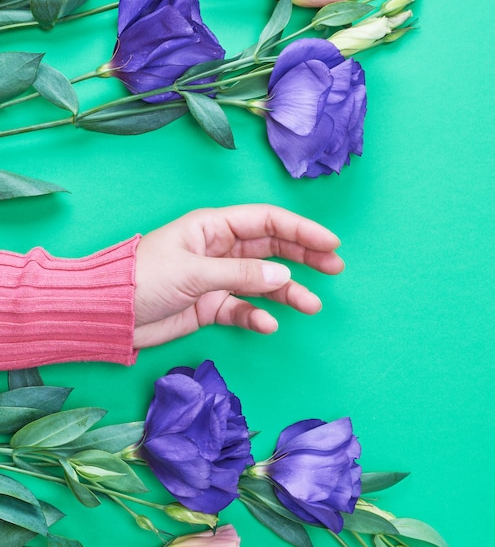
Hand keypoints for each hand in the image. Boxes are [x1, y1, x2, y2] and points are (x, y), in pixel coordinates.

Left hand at [133, 204, 343, 348]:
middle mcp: (221, 249)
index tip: (330, 243)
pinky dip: (257, 316)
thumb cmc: (142, 279)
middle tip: (334, 267)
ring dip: (289, 292)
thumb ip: (242, 274)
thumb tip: (285, 277)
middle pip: (273, 248)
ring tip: (312, 306)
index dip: (301, 229)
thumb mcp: (195, 272)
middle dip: (304, 256)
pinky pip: (243, 309)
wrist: (108, 315)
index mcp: (214, 227)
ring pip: (264, 281)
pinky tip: (267, 325)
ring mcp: (219, 278)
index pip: (267, 221)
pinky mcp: (212, 305)